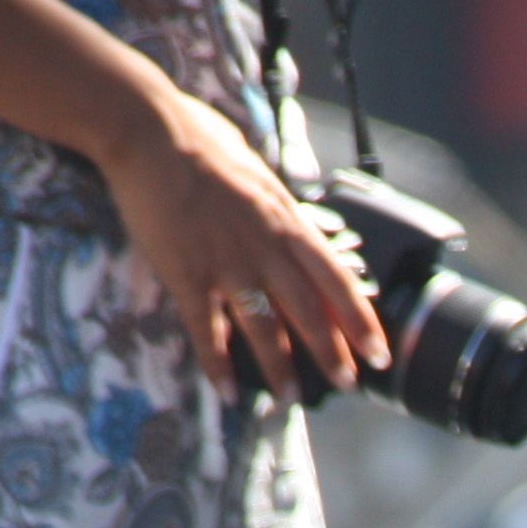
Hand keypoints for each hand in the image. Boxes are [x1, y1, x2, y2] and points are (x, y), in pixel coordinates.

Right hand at [93, 80, 387, 402]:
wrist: (147, 129)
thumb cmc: (201, 141)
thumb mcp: (259, 174)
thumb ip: (280, 210)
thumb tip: (301, 228)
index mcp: (286, 219)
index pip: (336, 279)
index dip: (360, 320)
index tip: (379, 350)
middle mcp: (264, 245)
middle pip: (308, 310)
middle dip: (332, 353)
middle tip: (348, 385)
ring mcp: (226, 262)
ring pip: (264, 327)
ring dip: (280, 367)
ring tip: (291, 398)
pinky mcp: (186, 272)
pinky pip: (207, 330)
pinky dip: (218, 365)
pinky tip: (227, 393)